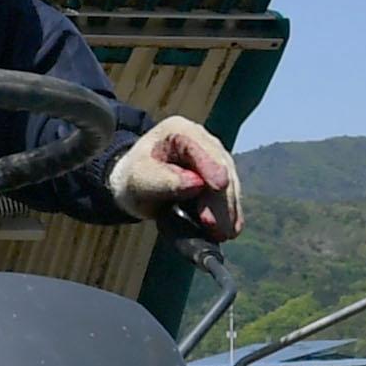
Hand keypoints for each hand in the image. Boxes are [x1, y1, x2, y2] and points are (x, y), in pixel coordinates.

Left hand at [110, 115, 242, 239]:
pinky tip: (230, 231)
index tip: (219, 186)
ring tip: (223, 234)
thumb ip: (165, 181)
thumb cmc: (135, 177)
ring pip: (230, 183)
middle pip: (220, 167)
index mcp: (179, 131)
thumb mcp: (139, 179)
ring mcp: (215, 160)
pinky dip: (229, 214)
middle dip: (220, 198)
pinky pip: (230, 196)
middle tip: (216, 227)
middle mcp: (203, 141)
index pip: (200, 146)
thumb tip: (197, 185)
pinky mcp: (221, 179)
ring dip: (227, 210)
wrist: (137, 186)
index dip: (211, 166)